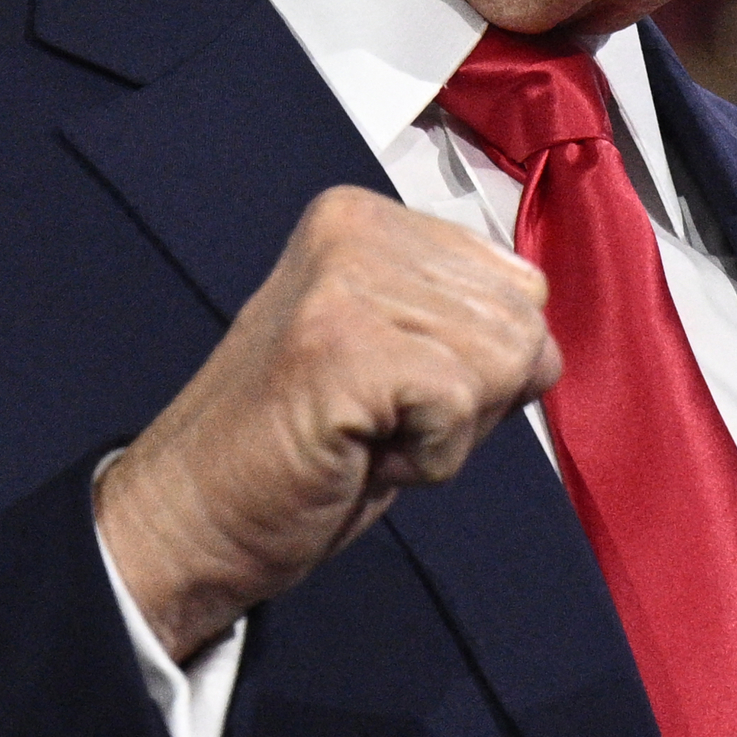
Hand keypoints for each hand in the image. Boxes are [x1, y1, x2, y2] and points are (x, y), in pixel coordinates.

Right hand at [95, 187, 559, 662]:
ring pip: (502, 361)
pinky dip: (430, 458)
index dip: (478, 366)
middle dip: (471, 400)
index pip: (517, 284)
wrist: (191, 519)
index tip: (390, 390)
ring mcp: (343, 282)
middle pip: (521, 322)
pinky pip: (462, 405)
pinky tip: (359, 452)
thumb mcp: (392, 354)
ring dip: (449, 431)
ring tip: (363, 433)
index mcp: (363, 217)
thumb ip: (462, 323)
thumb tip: (544, 342)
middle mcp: (353, 228)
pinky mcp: (342, 344)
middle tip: (375, 420)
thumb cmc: (297, 451)